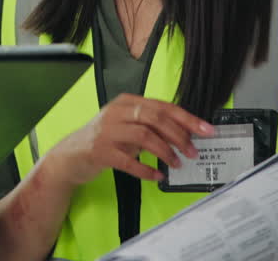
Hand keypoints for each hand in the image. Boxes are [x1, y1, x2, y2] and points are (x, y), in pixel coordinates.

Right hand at [44, 93, 213, 186]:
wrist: (71, 155)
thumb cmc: (105, 139)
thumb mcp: (127, 126)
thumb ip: (150, 126)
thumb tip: (185, 134)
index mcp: (126, 102)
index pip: (162, 106)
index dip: (187, 119)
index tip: (207, 130)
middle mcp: (116, 112)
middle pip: (155, 118)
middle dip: (179, 136)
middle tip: (193, 151)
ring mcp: (107, 131)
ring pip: (144, 136)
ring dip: (165, 151)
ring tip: (177, 163)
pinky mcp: (100, 151)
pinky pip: (128, 161)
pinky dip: (146, 170)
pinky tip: (157, 175)